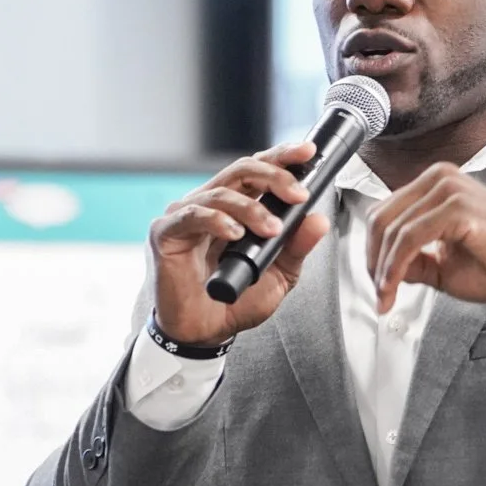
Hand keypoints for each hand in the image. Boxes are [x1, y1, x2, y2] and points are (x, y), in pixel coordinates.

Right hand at [148, 142, 329, 343]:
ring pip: (221, 192)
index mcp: (237, 206)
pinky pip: (192, 215)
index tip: (308, 152)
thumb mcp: (280, 274)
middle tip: (298, 195)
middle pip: (242, 170)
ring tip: (271, 230)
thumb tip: (319, 220)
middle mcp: (211, 204)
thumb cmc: (237, 299)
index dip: (281, 156)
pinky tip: (235, 233)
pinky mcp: (166, 233)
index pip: (258, 170)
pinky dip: (217, 220)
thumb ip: (297, 247)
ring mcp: (186, 215)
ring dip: (252, 208)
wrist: (207, 332)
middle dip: (274, 176)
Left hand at [365, 165, 485, 312]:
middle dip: (372, 261)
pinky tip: (395, 286)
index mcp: (436, 186)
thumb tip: (385, 270)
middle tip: (379, 293)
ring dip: (383, 269)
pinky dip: (396, 266)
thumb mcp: (446, 266)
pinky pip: (410, 239)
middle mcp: (440, 180)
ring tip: (386, 295)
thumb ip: (414, 263)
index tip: (377, 283)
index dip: (372, 252)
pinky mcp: (458, 208)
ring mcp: (448, 190)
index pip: (385, 213)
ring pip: (392, 230)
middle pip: (381, 219)